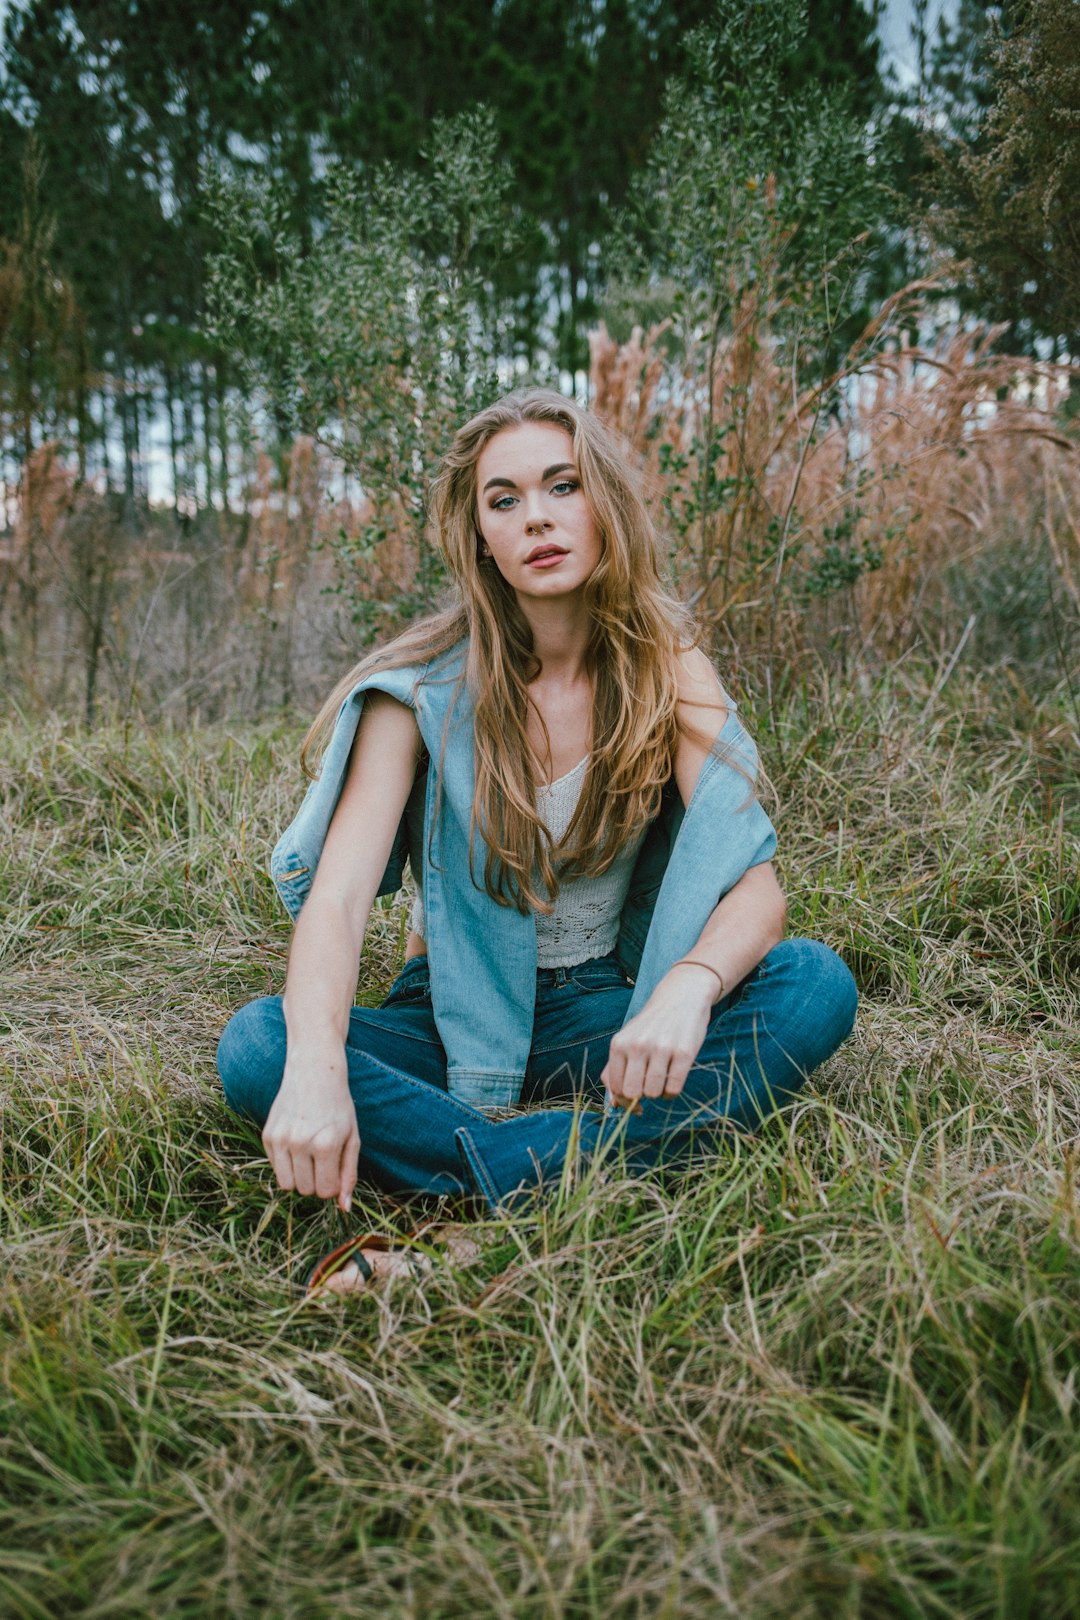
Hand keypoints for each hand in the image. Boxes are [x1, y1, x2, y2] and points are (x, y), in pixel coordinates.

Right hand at [261, 1050, 358, 1212]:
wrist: (314, 1072)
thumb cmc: (338, 1106)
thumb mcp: (352, 1138)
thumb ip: (348, 1175)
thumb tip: (345, 1208)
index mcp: (325, 1144)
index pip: (325, 1191)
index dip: (333, 1184)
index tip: (335, 1167)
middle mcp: (300, 1143)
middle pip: (305, 1190)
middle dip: (316, 1181)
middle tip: (323, 1159)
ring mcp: (280, 1139)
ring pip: (287, 1185)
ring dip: (299, 1177)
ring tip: (309, 1156)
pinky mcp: (267, 1135)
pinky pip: (275, 1168)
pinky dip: (286, 1164)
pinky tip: (296, 1143)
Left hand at [601, 964, 715, 1109]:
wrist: (682, 996)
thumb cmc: (651, 1025)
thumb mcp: (627, 1039)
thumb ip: (615, 1069)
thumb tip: (614, 1104)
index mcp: (619, 1044)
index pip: (615, 1087)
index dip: (623, 1100)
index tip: (633, 1099)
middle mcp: (638, 1045)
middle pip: (632, 1093)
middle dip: (641, 1097)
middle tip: (648, 1086)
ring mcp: (661, 1048)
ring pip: (653, 1093)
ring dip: (658, 1093)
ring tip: (661, 1079)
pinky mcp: (684, 1052)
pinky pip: (674, 1089)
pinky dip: (672, 1092)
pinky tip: (673, 1078)